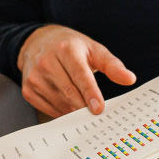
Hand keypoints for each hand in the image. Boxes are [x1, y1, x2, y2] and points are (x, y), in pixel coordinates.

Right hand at [15, 25, 135, 115]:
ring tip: (85, 110)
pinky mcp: (28, 90)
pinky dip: (62, 112)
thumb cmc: (71, 47)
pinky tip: (69, 107)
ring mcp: (34, 77)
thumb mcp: (94, 49)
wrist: (38, 43)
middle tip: (97, 116)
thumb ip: (112, 65)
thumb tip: (129, 79)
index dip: (90, 93)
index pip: (80, 75)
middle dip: (84, 107)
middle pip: (69, 92)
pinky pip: (49, 109)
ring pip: (59, 103)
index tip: (99, 109)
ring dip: (74, 111)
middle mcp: (46, 61)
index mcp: (66, 49)